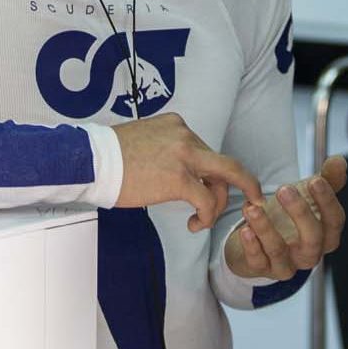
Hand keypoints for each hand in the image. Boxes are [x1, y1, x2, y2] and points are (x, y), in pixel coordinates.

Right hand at [112, 113, 263, 231]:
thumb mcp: (143, 140)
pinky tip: (195, 223)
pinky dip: (208, 215)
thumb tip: (172, 170)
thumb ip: (165, 149)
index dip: (210, 174)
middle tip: (256, 198)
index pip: (205, 150)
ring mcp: (184, 156)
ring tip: (202, 219)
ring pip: (224, 180)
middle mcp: (185, 135)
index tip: (208, 188)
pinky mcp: (179, 179)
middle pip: (224, 163)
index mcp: (176, 125)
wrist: (91, 161)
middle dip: (245, 183)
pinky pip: (207, 200)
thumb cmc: (108, 156)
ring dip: (220, 204)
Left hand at [224, 155, 347, 280]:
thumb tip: (339, 160)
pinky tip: (244, 230)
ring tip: (253, 208)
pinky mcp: (261, 269)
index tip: (315, 180)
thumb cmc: (289, 216)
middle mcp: (309, 254)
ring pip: (279, 251)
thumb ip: (326, 179)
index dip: (327, 201)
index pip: (335, 221)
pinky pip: (257, 262)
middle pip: (312, 238)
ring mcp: (286, 264)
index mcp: (326, 236)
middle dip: (300, 213)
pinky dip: (251, 246)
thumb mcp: (307, 196)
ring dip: (265, 229)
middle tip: (284, 189)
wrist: (259, 239)